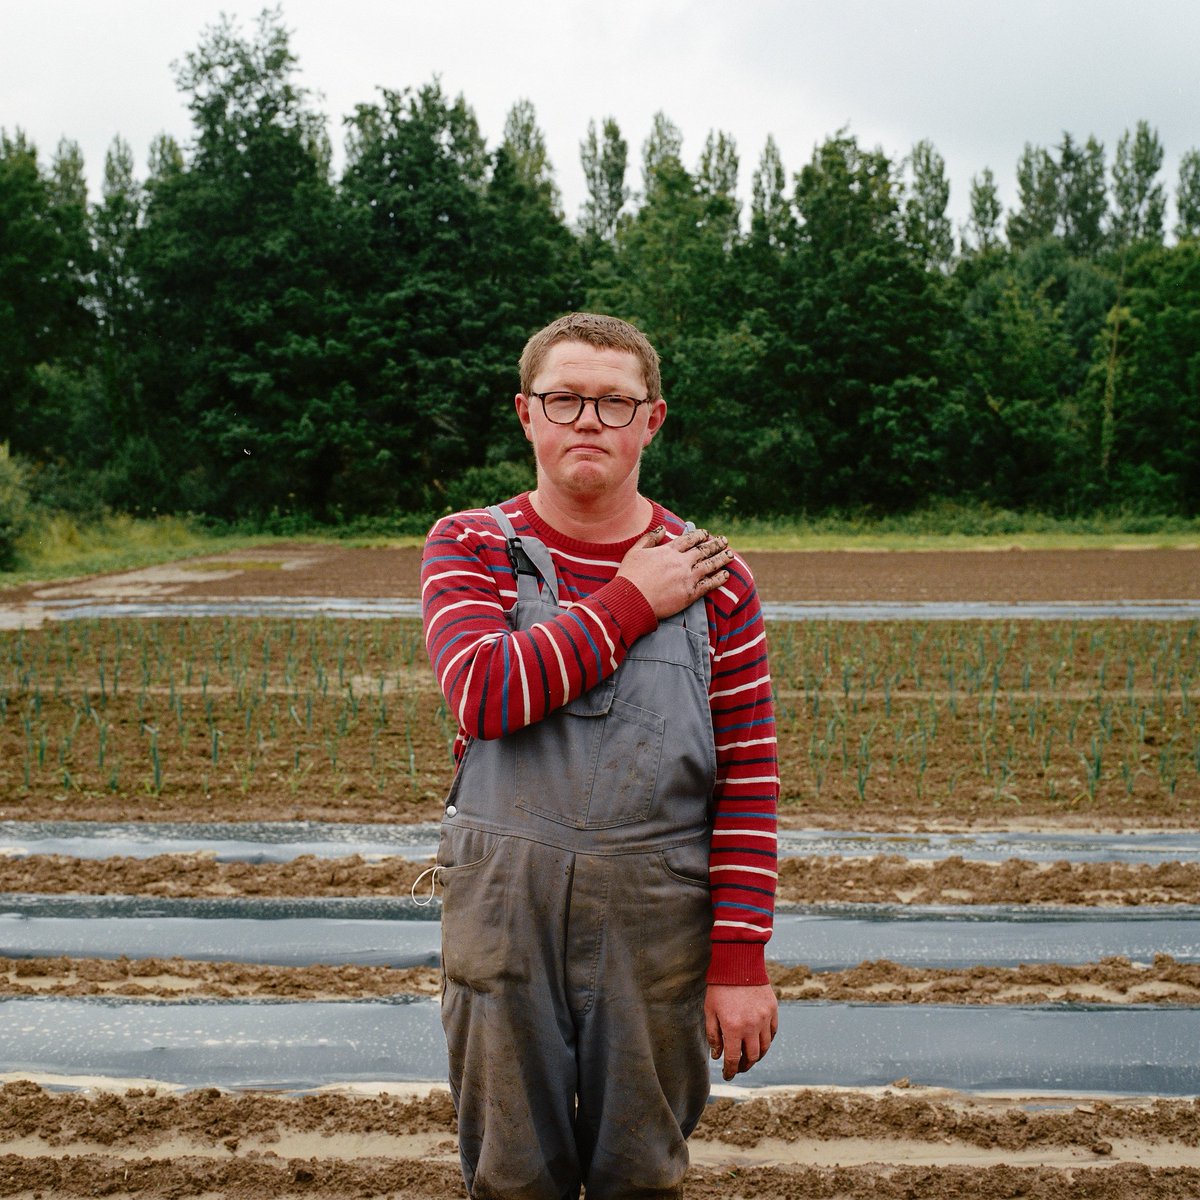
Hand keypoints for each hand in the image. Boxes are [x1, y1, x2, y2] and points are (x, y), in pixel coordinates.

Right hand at [617, 526, 734, 619]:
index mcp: (668, 550)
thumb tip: (662, 528)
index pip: (689, 539)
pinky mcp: (690, 593)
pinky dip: (719, 579)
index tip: (706, 533)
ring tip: (730, 554)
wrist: (632, 600)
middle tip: (724, 541)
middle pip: (703, 550)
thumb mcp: (635, 551)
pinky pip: (709, 584)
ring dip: (722, 558)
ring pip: (710, 565)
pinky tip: (726, 575)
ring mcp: (687, 577)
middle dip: (715, 544)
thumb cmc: (630, 576)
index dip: (699, 535)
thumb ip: (650, 538)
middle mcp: (681, 562)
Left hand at [704, 983, 777, 1080]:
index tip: (727, 1075)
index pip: (733, 1059)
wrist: (738, 962)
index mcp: (733, 1028)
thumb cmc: (720, 986)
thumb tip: (717, 1055)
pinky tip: (759, 1041)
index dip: (730, 1070)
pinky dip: (767, 1041)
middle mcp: (752, 1026)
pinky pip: (773, 1032)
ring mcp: (764, 1018)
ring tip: (749, 1057)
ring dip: (757, 1056)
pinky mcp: (773, 1009)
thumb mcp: (710, 1010)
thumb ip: (713, 1035)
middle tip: (738, 1067)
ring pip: (765, 1047)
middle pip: (752, 1057)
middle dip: (744, 1066)